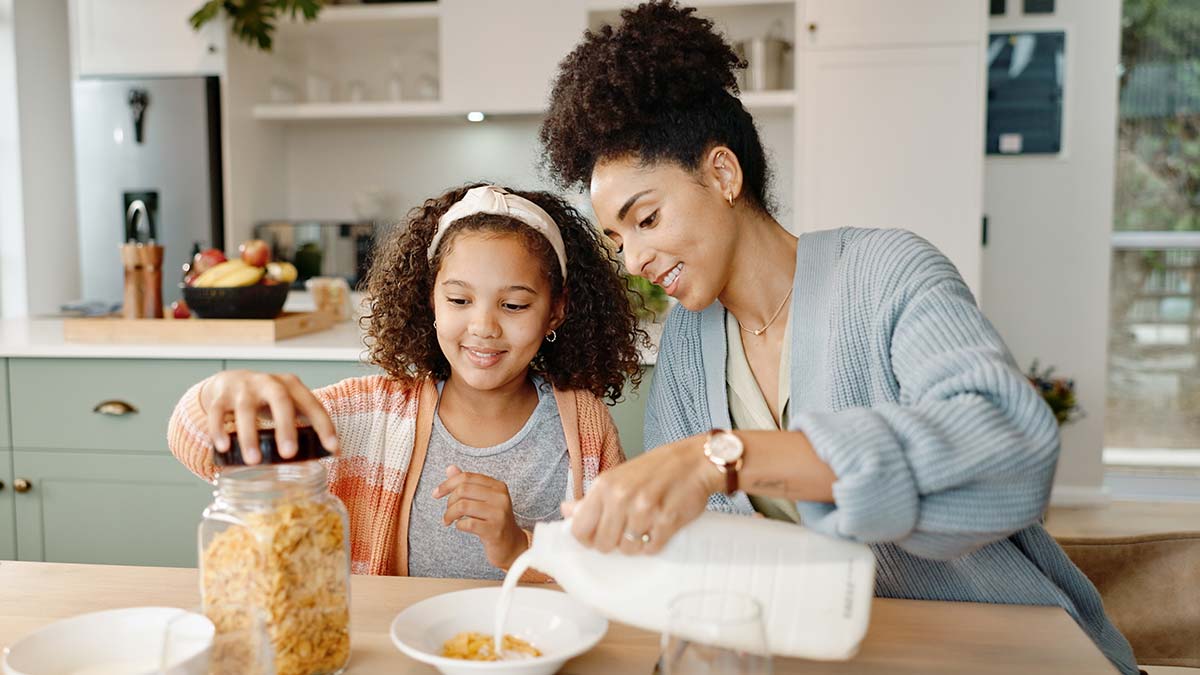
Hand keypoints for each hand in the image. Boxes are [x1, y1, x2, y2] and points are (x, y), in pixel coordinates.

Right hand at [201, 370, 338, 463]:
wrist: (231, 382)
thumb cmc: (267, 400)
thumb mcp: (290, 406)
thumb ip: (308, 425)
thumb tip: (335, 452)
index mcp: (292, 386)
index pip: (312, 404)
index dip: (324, 425)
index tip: (332, 448)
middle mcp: (269, 383)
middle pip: (280, 401)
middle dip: (285, 428)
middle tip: (288, 454)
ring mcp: (243, 388)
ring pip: (245, 409)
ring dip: (249, 436)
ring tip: (253, 460)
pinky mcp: (221, 396)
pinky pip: (218, 412)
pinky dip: (219, 430)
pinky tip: (223, 448)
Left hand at [434, 465, 527, 569]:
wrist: (510, 545)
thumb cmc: (493, 520)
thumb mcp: (483, 500)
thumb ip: (467, 484)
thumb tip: (450, 468)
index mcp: (498, 486)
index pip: (467, 477)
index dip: (447, 484)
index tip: (436, 494)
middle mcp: (500, 497)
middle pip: (463, 490)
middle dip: (449, 501)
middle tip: (447, 512)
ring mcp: (499, 513)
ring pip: (463, 506)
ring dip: (449, 514)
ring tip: (448, 521)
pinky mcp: (494, 530)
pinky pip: (467, 524)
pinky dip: (459, 525)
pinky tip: (461, 527)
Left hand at [561, 434, 721, 554]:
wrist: (695, 462)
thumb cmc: (656, 469)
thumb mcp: (618, 476)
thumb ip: (591, 498)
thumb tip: (565, 511)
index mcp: (605, 485)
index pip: (580, 529)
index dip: (587, 539)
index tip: (598, 536)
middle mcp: (621, 497)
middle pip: (603, 544)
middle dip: (613, 544)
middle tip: (624, 533)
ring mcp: (645, 510)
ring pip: (627, 550)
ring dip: (635, 545)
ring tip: (644, 529)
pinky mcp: (667, 522)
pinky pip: (651, 549)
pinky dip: (653, 544)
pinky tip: (657, 530)